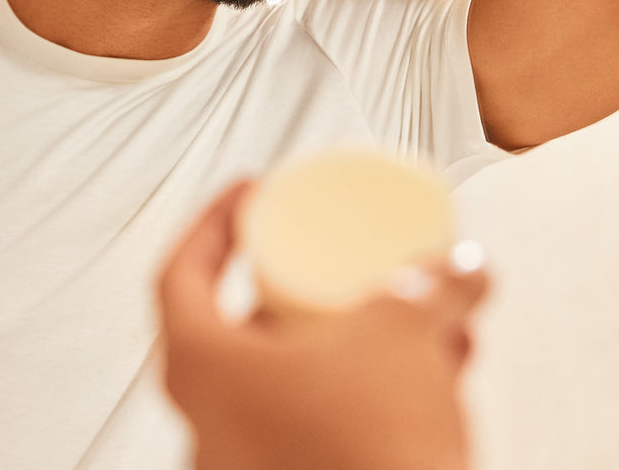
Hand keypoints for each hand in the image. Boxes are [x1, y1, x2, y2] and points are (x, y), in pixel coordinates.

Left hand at [156, 181, 487, 469]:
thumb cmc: (366, 458)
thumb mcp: (400, 338)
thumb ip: (429, 289)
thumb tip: (457, 266)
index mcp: (200, 366)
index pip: (180, 269)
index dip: (212, 220)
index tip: (247, 194)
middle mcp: (208, 421)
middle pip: (244, 326)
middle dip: (303, 288)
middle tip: (330, 261)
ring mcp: (246, 463)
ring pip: (295, 380)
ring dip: (352, 343)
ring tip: (408, 318)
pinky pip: (324, 425)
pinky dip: (367, 394)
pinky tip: (428, 377)